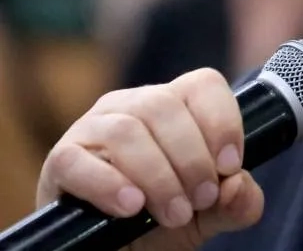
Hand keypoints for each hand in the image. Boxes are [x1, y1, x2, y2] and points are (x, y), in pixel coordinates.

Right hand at [37, 68, 264, 250]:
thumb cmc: (161, 221)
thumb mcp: (209, 214)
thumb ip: (236, 201)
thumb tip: (239, 185)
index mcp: (172, 107)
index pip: (203, 85)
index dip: (223, 122)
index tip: (230, 166)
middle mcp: (130, 107)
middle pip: (165, 106)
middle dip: (192, 159)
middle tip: (202, 200)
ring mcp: (91, 129)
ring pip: (126, 130)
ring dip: (158, 176)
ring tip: (174, 213)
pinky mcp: (60, 161)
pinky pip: (77, 160)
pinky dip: (109, 184)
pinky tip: (132, 207)